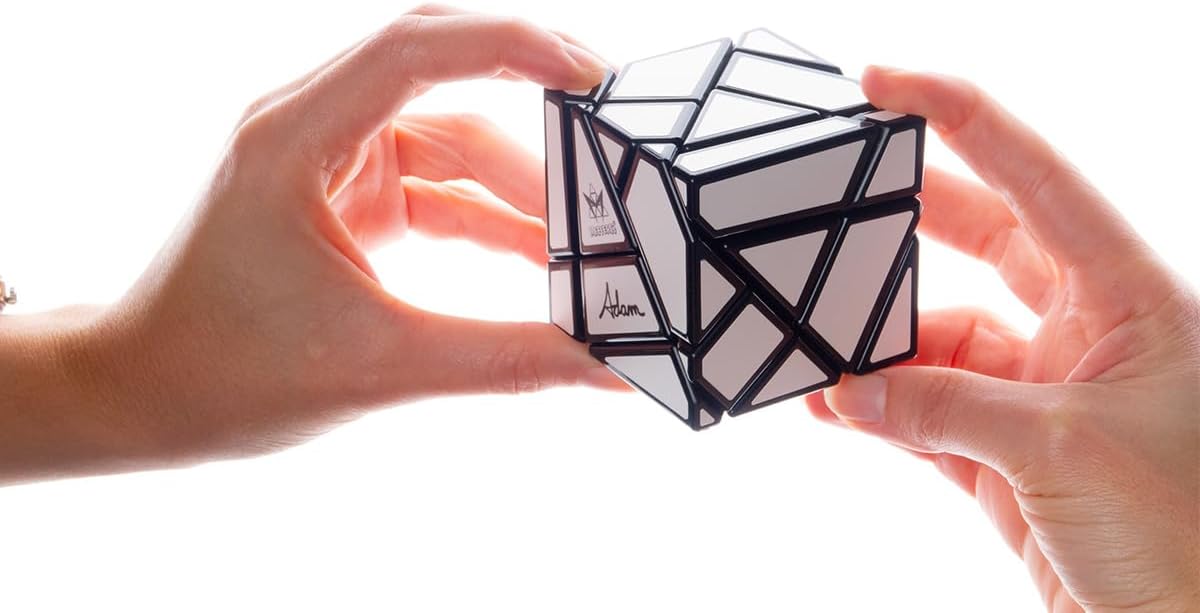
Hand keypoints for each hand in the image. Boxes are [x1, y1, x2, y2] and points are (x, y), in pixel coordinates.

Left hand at [0, 6, 622, 483]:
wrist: (143, 398)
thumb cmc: (223, 375)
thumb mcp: (379, 367)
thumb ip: (505, 360)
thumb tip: (606, 367)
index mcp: (295, 140)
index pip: (416, 50)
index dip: (513, 45)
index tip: (592, 77)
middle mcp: (311, 128)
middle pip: (446, 80)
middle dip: (535, 106)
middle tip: (614, 137)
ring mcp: (331, 159)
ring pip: (452, 139)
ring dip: (519, 187)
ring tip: (588, 237)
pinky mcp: (347, 196)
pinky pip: (438, 186)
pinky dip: (491, 218)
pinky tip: (544, 258)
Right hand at [808, 66, 1199, 610]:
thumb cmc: (1191, 535)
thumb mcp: (1064, 451)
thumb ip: (946, 409)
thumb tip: (849, 391)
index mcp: (1131, 299)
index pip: (1038, 181)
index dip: (962, 120)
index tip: (885, 86)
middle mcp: (1087, 334)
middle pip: (981, 246)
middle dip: (904, 225)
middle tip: (829, 203)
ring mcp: (1042, 394)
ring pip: (939, 344)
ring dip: (876, 352)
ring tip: (815, 351)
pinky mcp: (1008, 456)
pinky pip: (927, 413)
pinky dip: (879, 412)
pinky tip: (832, 407)